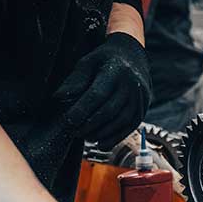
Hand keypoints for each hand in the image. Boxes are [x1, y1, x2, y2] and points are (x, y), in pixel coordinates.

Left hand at [54, 32, 151, 147]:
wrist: (133, 57)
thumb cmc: (104, 61)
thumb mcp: (87, 63)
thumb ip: (75, 80)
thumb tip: (59, 97)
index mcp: (116, 71)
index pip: (97, 94)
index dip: (82, 110)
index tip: (68, 120)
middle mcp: (131, 85)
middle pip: (109, 110)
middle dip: (90, 124)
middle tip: (74, 132)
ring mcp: (140, 98)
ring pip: (121, 122)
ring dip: (102, 133)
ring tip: (86, 137)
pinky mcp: (143, 109)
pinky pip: (129, 127)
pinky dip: (115, 138)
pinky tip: (102, 144)